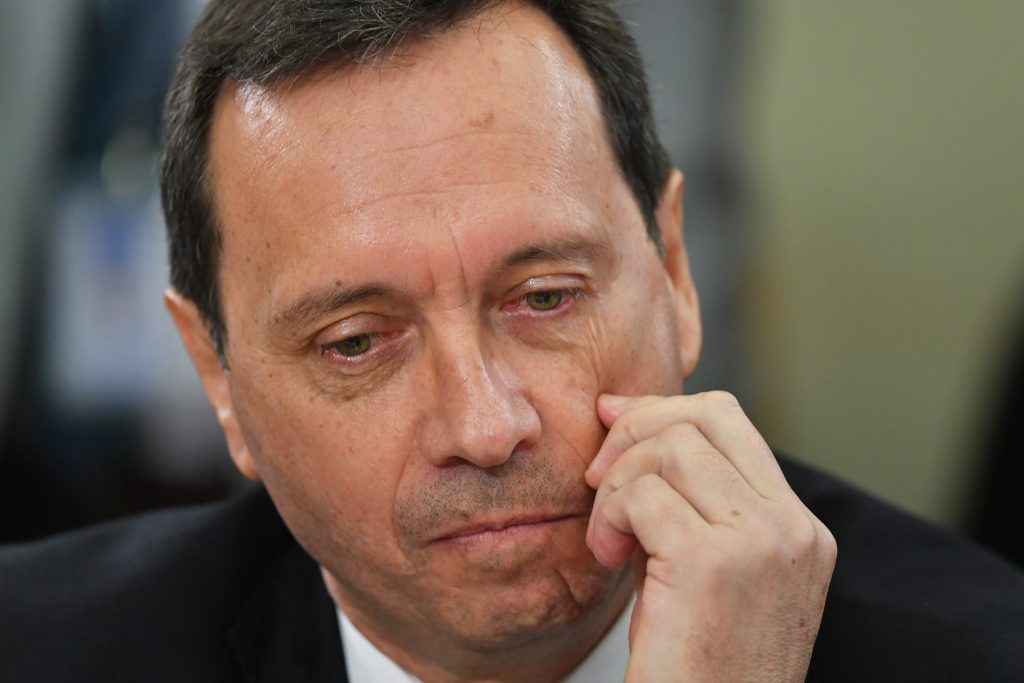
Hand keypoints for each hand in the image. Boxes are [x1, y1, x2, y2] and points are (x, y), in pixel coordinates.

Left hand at [585, 392, 835, 681]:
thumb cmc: (695, 664)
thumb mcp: (705, 571)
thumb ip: (684, 499)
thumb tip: (623, 415)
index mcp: (800, 529)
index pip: (731, 421)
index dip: (662, 409)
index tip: (613, 420)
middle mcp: (793, 529)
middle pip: (702, 418)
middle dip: (633, 433)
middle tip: (599, 481)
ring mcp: (762, 543)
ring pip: (669, 448)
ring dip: (617, 484)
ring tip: (609, 537)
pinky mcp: (714, 563)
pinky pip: (641, 495)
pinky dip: (608, 517)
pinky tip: (607, 558)